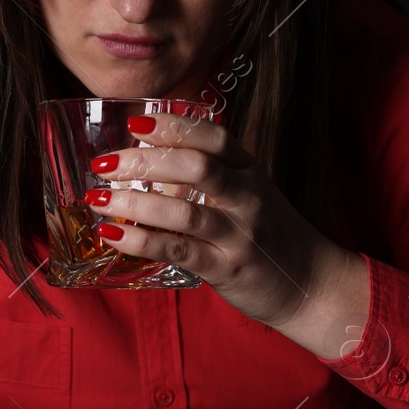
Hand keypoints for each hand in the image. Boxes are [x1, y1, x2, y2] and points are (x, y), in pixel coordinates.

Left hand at [85, 112, 368, 354]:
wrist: (310, 283)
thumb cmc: (268, 234)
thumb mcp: (247, 193)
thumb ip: (207, 174)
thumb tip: (145, 158)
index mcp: (249, 170)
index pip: (213, 137)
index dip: (174, 127)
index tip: (136, 124)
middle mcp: (246, 197)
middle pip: (195, 167)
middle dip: (143, 163)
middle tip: (104, 165)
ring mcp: (238, 234)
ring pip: (183, 212)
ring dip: (134, 204)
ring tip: (98, 199)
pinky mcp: (227, 268)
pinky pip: (179, 251)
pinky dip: (141, 241)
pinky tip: (113, 234)